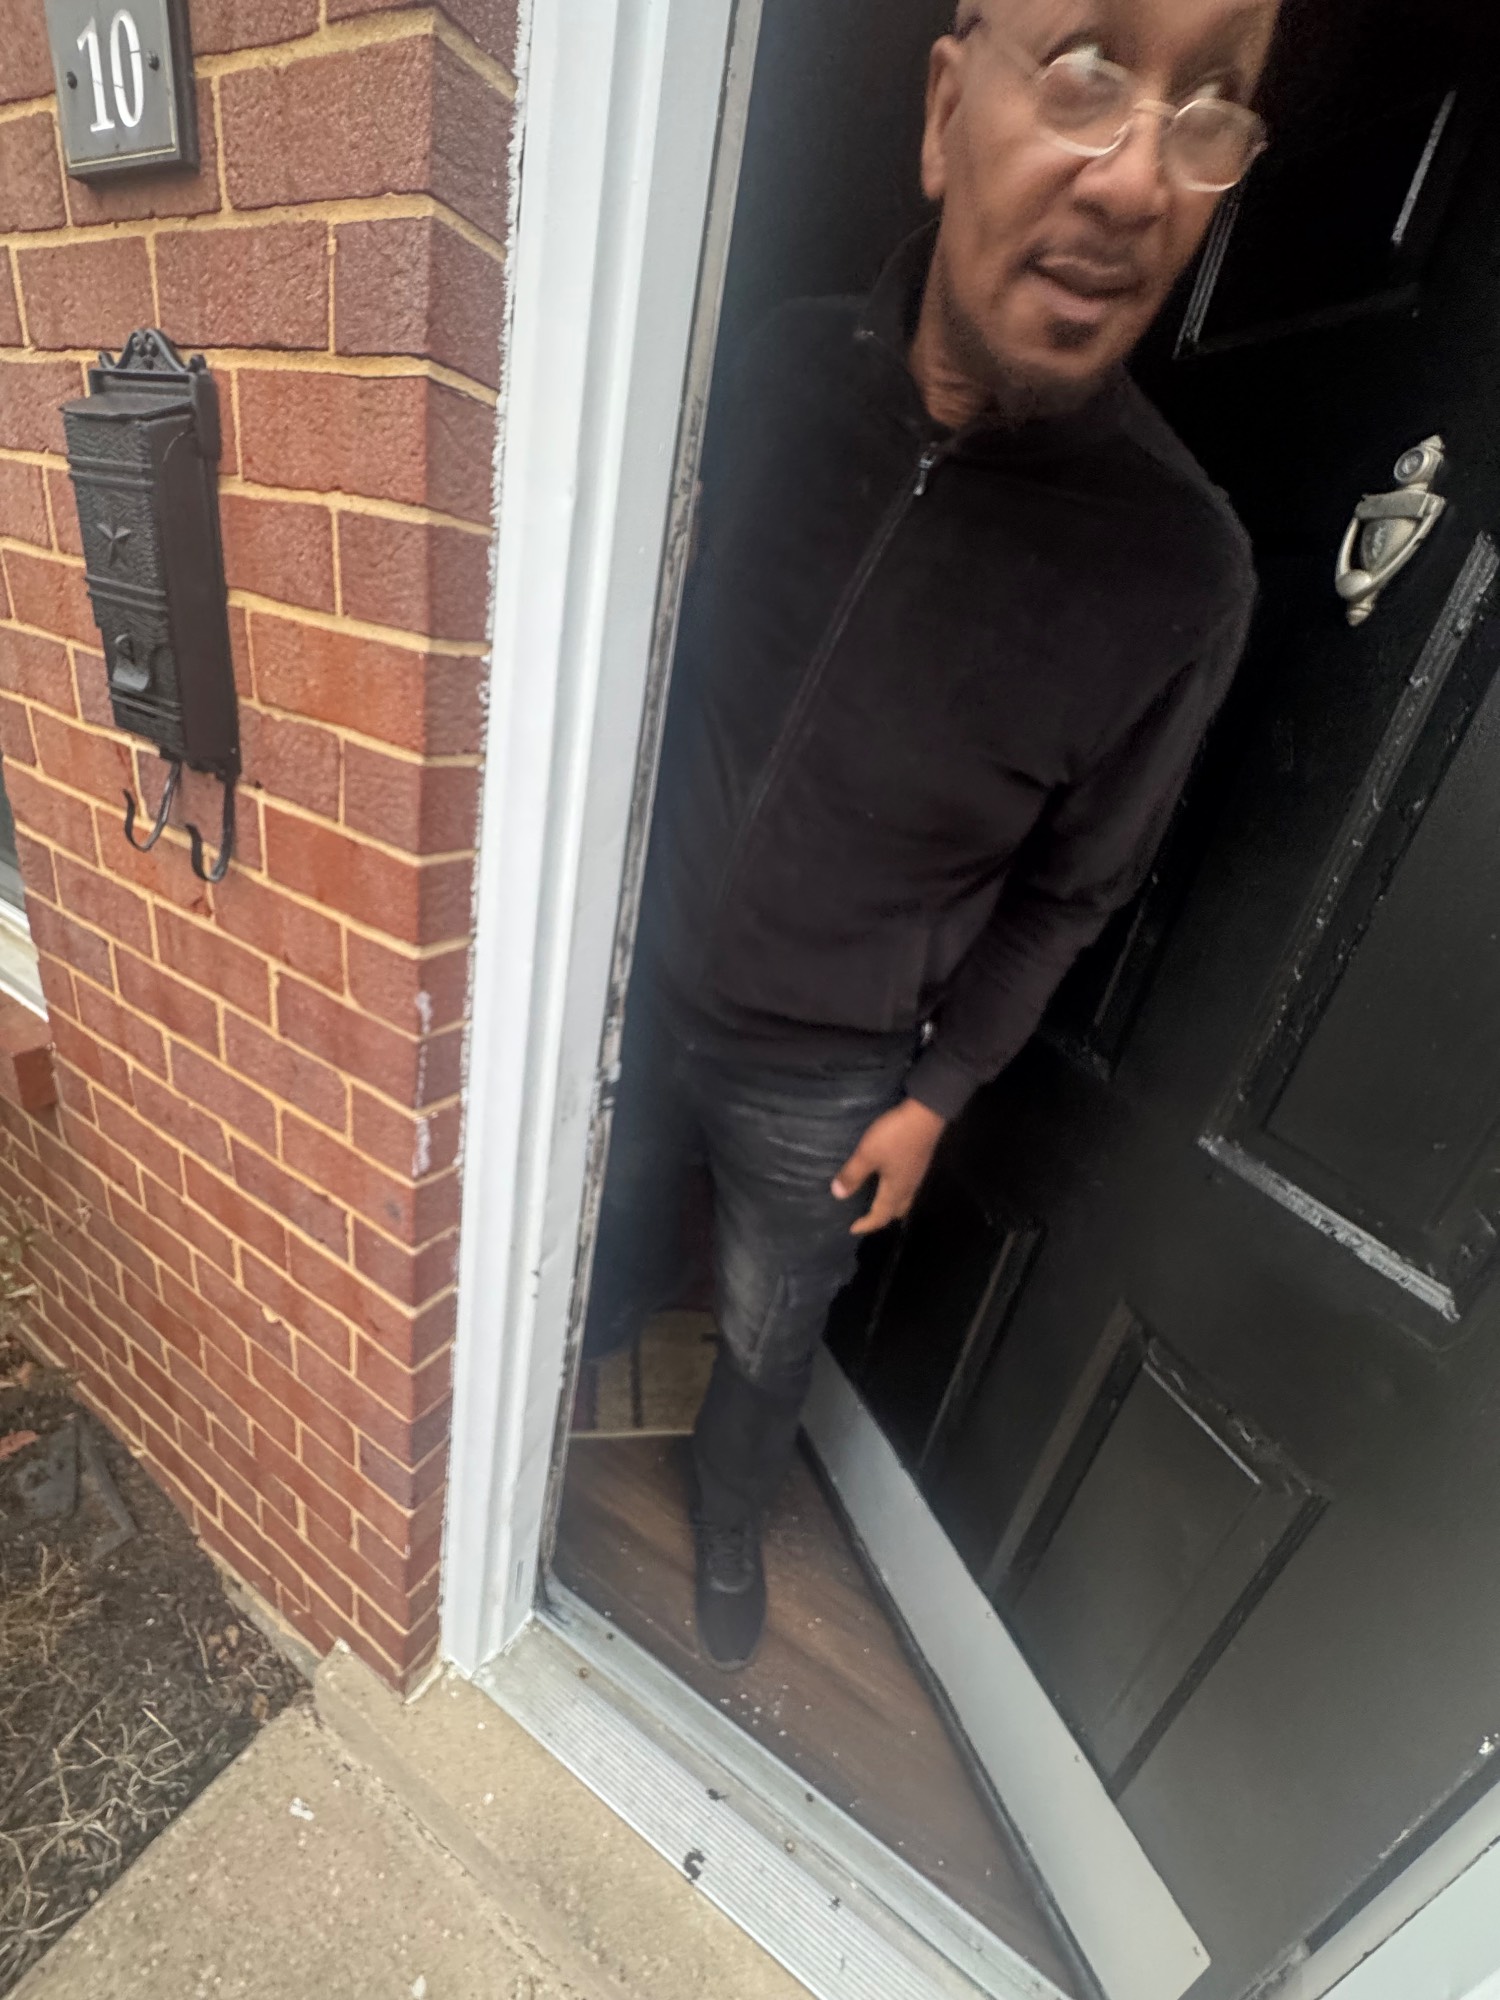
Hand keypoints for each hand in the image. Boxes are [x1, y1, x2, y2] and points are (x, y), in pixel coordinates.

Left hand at [832, 1098, 947, 1236]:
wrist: (926, 1114)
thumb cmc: (895, 1137)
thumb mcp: (868, 1154)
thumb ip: (853, 1174)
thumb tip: (838, 1195)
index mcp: (896, 1191)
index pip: (881, 1216)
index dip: (866, 1224)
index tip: (852, 1229)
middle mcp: (909, 1187)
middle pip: (897, 1211)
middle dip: (881, 1218)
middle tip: (866, 1217)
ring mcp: (917, 1174)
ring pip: (904, 1199)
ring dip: (890, 1204)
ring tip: (876, 1200)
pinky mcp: (919, 1162)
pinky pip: (908, 1186)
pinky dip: (896, 1190)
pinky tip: (889, 1178)